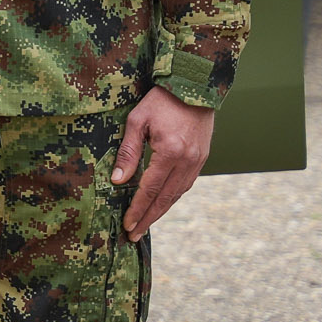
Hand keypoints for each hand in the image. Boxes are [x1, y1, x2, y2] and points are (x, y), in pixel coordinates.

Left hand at [112, 85, 213, 237]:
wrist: (195, 86)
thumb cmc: (161, 101)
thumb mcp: (137, 121)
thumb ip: (128, 152)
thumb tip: (119, 180)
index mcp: (171, 153)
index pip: (150, 189)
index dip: (138, 209)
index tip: (128, 225)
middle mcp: (188, 161)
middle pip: (166, 198)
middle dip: (149, 218)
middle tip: (134, 235)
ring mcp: (198, 161)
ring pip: (178, 194)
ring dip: (161, 210)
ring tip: (145, 224)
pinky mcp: (202, 158)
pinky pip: (186, 184)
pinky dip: (173, 197)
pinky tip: (161, 204)